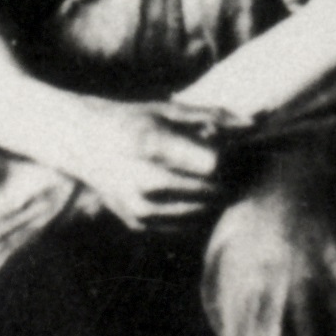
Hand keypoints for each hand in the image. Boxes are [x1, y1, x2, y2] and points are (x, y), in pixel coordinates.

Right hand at [53, 97, 230, 231]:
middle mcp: (144, 181)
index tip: (222, 147)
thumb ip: (213, 117)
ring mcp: (140, 206)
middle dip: (225, 177)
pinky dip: (195, 210)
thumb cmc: (130, 121)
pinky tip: (188, 192)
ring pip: (202, 211)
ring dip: (213, 196)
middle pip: (211, 190)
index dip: (223, 156)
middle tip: (225, 165)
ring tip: (207, 177)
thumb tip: (254, 123)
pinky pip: (185, 225)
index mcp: (152, 145)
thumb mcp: (167, 110)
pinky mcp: (138, 223)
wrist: (81, 145)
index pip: (211, 164)